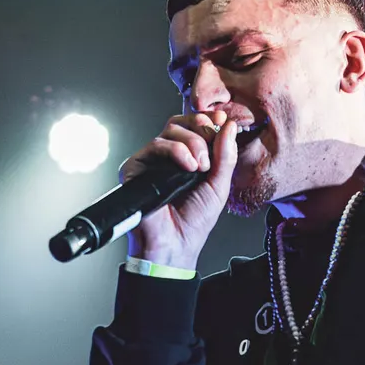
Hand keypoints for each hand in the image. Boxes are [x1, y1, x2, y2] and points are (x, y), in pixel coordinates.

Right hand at [120, 110, 238, 269]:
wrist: (175, 244)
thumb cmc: (194, 221)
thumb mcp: (219, 185)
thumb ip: (225, 155)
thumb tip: (229, 125)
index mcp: (187, 157)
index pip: (194, 126)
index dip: (208, 120)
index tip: (223, 120)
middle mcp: (167, 156)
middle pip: (181, 122)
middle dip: (202, 130)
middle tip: (212, 150)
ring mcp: (151, 160)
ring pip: (170, 130)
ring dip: (193, 143)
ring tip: (201, 167)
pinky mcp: (135, 167)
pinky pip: (155, 145)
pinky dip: (176, 151)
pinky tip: (189, 167)